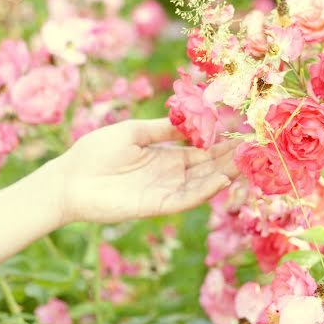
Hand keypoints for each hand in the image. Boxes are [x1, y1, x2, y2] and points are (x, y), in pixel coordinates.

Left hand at [53, 118, 239, 224]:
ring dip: (223, 174)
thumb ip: (164, 128)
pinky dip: (204, 190)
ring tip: (245, 163)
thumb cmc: (95, 151)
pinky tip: (221, 179)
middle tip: (254, 148)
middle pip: (206, 168)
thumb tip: (192, 117)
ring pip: (201, 184)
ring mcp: (164, 191)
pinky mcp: (155, 206)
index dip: (220, 144)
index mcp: (164, 155)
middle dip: (229, 158)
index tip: (241, 133)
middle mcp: (169, 174)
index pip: (200, 151)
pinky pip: (185, 199)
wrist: (69, 179)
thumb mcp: (134, 132)